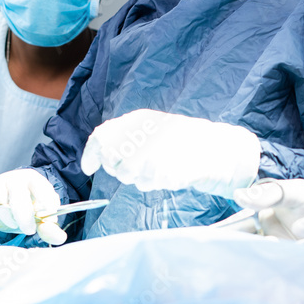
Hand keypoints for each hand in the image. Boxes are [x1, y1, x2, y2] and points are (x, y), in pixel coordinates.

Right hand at [0, 169, 66, 244]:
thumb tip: (59, 238)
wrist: (9, 200)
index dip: (44, 200)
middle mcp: (12, 179)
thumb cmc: (27, 207)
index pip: (39, 186)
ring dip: (5, 216)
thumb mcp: (41, 215)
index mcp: (32, 179)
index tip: (48, 213)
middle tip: (29, 230)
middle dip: (24, 216)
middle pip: (17, 194)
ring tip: (12, 223)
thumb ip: (49, 226)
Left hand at [81, 110, 260, 198]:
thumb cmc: (179, 139)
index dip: (91, 154)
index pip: (100, 137)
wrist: (214, 148)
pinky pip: (147, 183)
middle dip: (117, 168)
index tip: (89, 168)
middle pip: (112, 160)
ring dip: (137, 176)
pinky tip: (167, 172)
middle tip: (135, 165)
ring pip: (127, 175)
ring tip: (156, 166)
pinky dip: (154, 181)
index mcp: (136, 120)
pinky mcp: (162, 171)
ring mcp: (151, 154)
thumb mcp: (150, 128)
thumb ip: (123, 136)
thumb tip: (97, 154)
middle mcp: (140, 134)